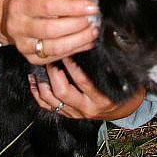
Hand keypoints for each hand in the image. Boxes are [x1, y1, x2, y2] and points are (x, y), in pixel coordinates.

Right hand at [0, 0, 99, 64]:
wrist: (7, 21)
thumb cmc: (28, 5)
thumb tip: (88, 4)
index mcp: (21, 6)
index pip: (49, 6)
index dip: (73, 7)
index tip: (91, 6)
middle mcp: (19, 27)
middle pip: (52, 29)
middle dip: (77, 25)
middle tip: (93, 20)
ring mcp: (24, 45)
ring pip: (55, 47)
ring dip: (79, 40)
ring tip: (92, 32)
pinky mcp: (32, 59)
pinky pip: (57, 56)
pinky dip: (75, 49)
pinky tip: (86, 42)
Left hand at [28, 57, 145, 119]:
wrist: (122, 109)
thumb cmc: (121, 88)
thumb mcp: (117, 77)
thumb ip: (104, 64)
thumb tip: (91, 41)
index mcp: (101, 99)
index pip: (83, 81)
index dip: (72, 66)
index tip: (68, 51)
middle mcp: (87, 108)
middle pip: (62, 92)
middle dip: (54, 73)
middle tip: (51, 58)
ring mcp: (75, 113)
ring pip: (51, 101)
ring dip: (42, 83)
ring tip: (39, 67)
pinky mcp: (67, 115)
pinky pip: (48, 106)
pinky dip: (38, 93)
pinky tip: (34, 80)